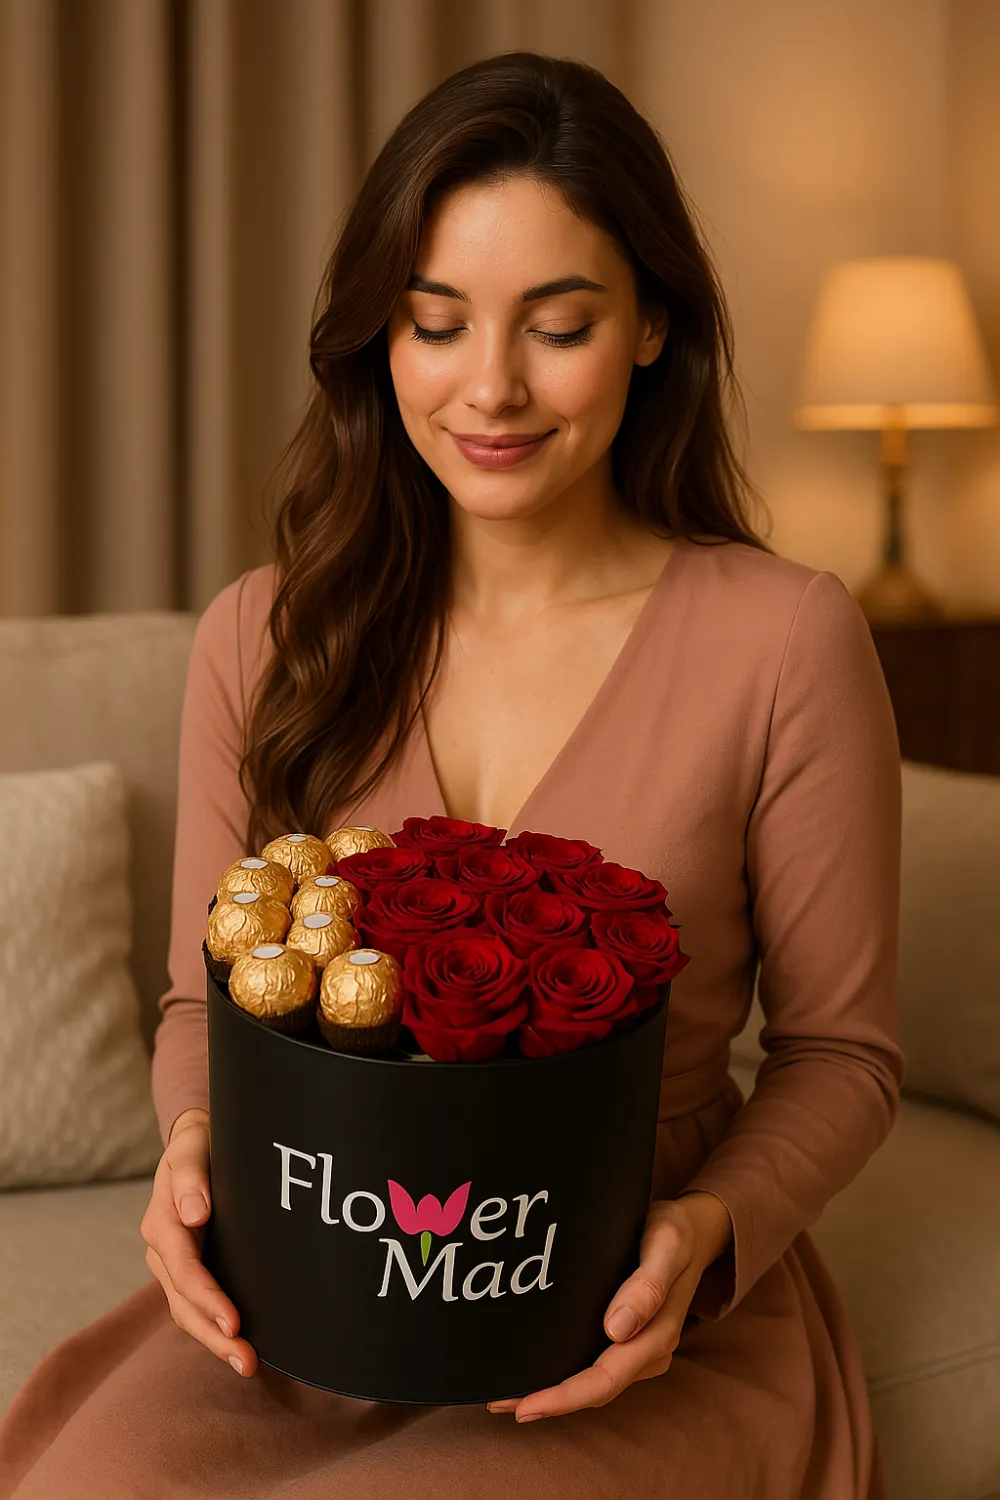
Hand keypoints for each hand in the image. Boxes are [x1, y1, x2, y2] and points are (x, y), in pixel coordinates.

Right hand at [140, 1107, 258, 1378]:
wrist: (198, 1140)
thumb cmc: (201, 1142)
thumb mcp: (193, 1146)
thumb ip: (191, 1175)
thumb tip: (194, 1213)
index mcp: (163, 1221)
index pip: (184, 1270)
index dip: (207, 1299)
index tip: (234, 1323)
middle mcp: (164, 1248)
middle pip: (184, 1302)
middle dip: (213, 1335)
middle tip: (247, 1361)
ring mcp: (174, 1262)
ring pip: (188, 1311)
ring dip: (215, 1341)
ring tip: (248, 1364)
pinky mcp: (192, 1267)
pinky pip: (197, 1305)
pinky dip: (215, 1327)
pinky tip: (238, 1345)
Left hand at [485, 1191, 731, 1421]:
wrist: (693, 1231)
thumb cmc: (676, 1234)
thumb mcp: (667, 1246)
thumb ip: (647, 1285)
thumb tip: (616, 1329)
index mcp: (658, 1335)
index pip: (606, 1379)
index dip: (564, 1398)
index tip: (525, 1406)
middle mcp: (648, 1351)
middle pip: (595, 1390)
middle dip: (548, 1402)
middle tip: (498, 1403)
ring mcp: (638, 1349)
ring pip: (593, 1383)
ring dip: (553, 1393)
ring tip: (506, 1395)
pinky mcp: (628, 1340)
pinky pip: (595, 1366)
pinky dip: (565, 1375)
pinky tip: (538, 1370)